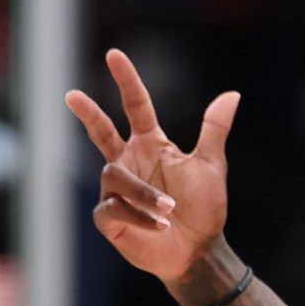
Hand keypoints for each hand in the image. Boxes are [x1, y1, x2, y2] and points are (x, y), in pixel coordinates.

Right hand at [65, 49, 236, 284]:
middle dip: (88, 113)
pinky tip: (159, 224)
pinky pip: (114, 208)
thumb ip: (214, 130)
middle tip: (72, 95)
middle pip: (101, 132)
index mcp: (151, 145)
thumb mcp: (212, 166)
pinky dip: (138, 214)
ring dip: (143, 192)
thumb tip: (232, 94)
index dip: (127, 81)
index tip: (114, 55)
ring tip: (170, 208)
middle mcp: (130, 162)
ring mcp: (117, 190)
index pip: (135, 106)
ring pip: (114, 176)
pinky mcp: (110, 218)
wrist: (200, 250)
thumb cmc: (205, 209)